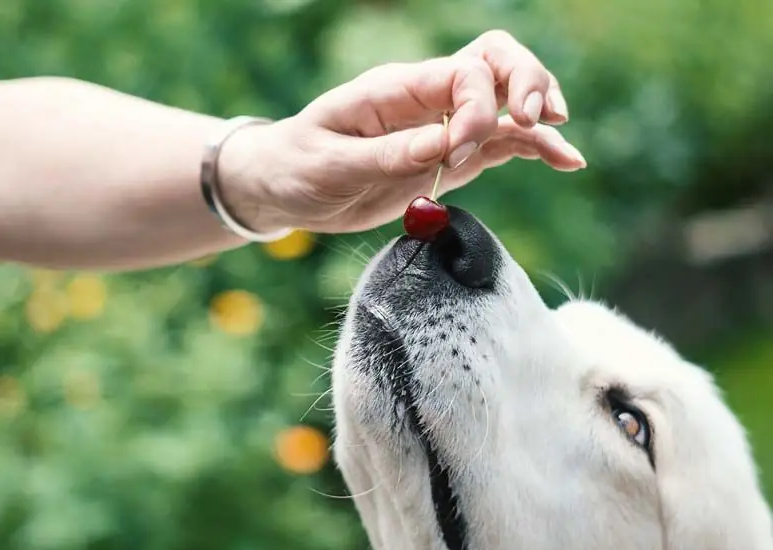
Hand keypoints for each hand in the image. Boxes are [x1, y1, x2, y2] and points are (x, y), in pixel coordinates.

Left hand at [217, 30, 585, 235]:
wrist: (283, 186)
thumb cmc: (297, 167)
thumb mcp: (330, 164)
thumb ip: (386, 155)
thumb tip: (442, 147)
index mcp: (394, 89)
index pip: (460, 73)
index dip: (474, 109)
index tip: (455, 153)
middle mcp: (424, 100)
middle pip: (494, 65)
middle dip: (524, 85)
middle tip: (532, 121)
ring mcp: (440, 127)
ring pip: (504, 103)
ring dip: (538, 117)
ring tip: (562, 143)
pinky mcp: (447, 158)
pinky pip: (499, 145)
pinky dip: (533, 149)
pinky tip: (564, 160)